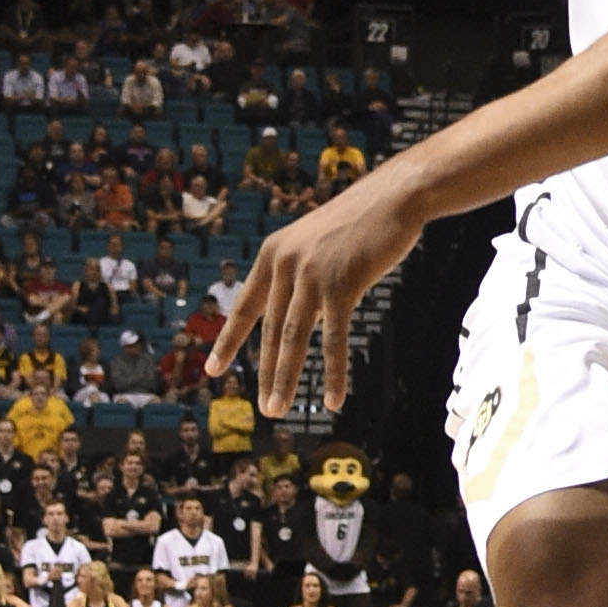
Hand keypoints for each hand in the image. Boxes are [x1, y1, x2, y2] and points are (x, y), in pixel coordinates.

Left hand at [208, 163, 424, 415]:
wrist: (394, 197)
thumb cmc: (360, 222)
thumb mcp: (318, 245)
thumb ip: (303, 277)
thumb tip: (301, 314)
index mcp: (274, 254)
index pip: (245, 307)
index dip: (229, 341)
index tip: (213, 370)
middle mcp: (285, 264)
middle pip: (272, 330)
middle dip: (267, 373)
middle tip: (266, 409)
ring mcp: (311, 274)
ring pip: (293, 337)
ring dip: (285, 378)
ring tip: (279, 409)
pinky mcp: (342, 284)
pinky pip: (334, 337)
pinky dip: (333, 372)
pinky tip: (332, 399)